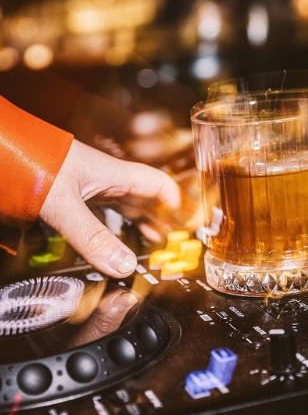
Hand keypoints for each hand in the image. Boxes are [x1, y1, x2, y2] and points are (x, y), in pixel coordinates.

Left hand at [40, 139, 195, 277]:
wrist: (2, 149)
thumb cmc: (32, 162)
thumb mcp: (63, 204)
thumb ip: (91, 237)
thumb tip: (123, 265)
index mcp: (114, 174)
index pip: (158, 183)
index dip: (175, 202)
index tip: (183, 224)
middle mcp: (106, 180)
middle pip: (145, 199)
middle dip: (160, 220)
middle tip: (169, 243)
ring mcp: (90, 187)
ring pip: (125, 206)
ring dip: (139, 224)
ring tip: (150, 245)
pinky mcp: (75, 195)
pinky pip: (105, 212)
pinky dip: (115, 227)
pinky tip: (114, 238)